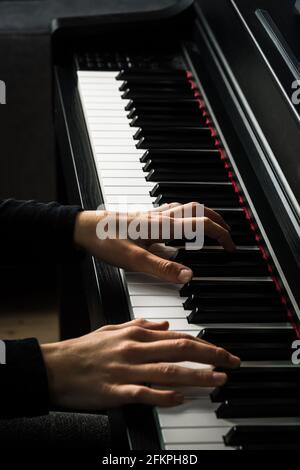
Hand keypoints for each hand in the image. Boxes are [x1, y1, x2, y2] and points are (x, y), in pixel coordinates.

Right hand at [41, 319, 239, 409]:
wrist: (56, 366)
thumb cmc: (84, 349)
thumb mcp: (114, 328)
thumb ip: (141, 324)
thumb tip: (165, 324)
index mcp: (136, 334)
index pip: (178, 337)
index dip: (204, 344)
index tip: (221, 351)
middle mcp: (136, 349)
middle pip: (181, 350)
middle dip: (211, 356)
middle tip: (231, 362)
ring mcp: (127, 370)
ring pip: (170, 371)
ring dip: (198, 375)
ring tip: (218, 379)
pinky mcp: (117, 391)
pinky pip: (146, 393)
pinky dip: (166, 396)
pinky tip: (182, 398)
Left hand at [74, 202, 234, 283]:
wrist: (85, 228)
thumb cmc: (106, 241)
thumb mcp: (134, 260)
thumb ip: (162, 268)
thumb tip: (189, 275)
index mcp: (164, 226)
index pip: (202, 225)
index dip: (221, 235)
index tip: (230, 248)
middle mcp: (162, 217)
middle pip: (199, 210)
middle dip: (218, 220)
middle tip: (228, 235)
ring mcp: (154, 215)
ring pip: (188, 208)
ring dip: (204, 215)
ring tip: (212, 228)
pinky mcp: (146, 218)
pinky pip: (174, 211)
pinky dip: (187, 216)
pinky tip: (181, 227)